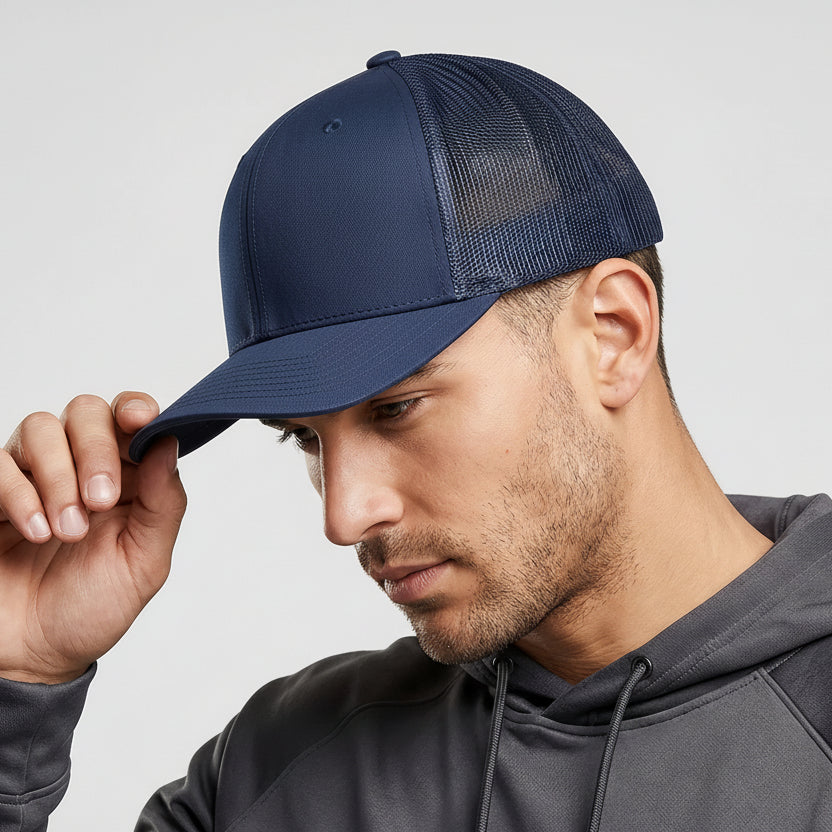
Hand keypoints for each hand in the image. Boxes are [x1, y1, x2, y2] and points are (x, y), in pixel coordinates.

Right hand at [0, 393, 185, 683]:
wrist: (33, 656)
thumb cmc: (92, 608)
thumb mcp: (145, 562)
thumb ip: (163, 502)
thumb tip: (169, 443)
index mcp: (127, 477)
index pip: (131, 418)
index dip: (137, 408)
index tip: (140, 421)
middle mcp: (79, 466)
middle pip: (87, 411)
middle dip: (97, 449)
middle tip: (99, 500)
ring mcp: (32, 476)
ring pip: (41, 428)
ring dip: (58, 476)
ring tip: (67, 531)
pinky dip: (18, 492)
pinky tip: (35, 530)